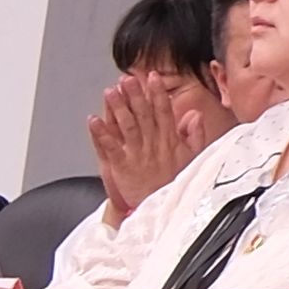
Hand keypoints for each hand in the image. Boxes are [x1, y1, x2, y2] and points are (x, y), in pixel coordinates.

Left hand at [85, 67, 206, 210]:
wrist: (161, 210)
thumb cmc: (174, 184)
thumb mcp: (193, 159)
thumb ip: (194, 136)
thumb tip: (194, 115)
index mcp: (169, 141)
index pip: (164, 112)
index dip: (157, 94)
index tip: (152, 78)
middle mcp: (152, 145)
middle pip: (143, 115)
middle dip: (135, 96)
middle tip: (128, 79)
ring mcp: (136, 155)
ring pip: (127, 127)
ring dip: (118, 109)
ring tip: (110, 93)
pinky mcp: (121, 167)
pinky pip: (110, 147)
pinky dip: (101, 133)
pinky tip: (94, 120)